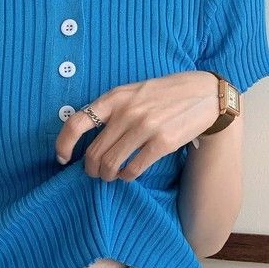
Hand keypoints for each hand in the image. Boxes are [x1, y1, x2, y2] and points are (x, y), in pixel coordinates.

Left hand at [55, 70, 220, 180]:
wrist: (205, 93)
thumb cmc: (165, 93)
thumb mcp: (133, 90)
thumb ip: (112, 107)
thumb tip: (87, 132)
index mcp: (115, 97)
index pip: (76, 123)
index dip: (64, 144)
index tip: (62, 158)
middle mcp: (127, 112)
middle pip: (94, 153)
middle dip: (90, 169)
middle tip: (95, 173)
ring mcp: (145, 128)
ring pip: (111, 165)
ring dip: (107, 176)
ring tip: (111, 176)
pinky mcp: (162, 143)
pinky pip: (133, 169)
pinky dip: (127, 177)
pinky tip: (128, 175)